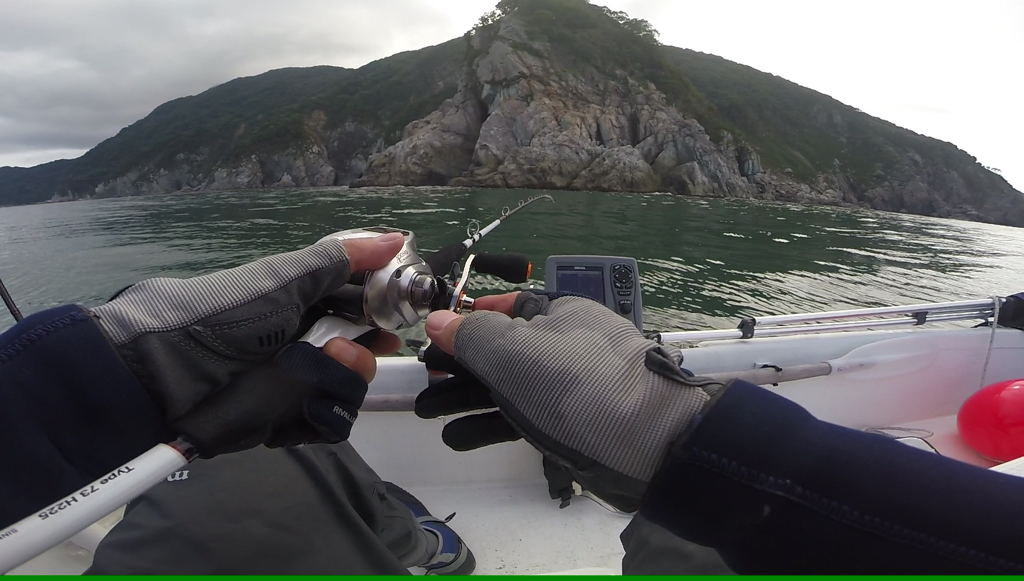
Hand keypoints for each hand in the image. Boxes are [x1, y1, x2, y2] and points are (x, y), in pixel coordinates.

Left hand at [90, 231, 404, 455]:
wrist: (159, 376)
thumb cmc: (221, 317)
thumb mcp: (279, 281)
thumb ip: (339, 261)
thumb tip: (397, 237)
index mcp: (301, 304)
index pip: (358, 307)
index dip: (381, 310)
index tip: (399, 312)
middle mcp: (303, 346)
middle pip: (361, 354)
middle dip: (362, 353)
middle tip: (353, 350)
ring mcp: (295, 387)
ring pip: (348, 392)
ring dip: (339, 383)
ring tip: (310, 376)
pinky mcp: (285, 424)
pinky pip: (326, 425)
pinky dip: (318, 416)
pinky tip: (301, 406)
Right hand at [416, 291, 721, 510]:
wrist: (651, 442)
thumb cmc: (578, 384)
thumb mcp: (516, 351)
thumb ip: (471, 336)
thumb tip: (437, 319)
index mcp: (558, 314)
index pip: (506, 307)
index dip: (467, 320)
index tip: (433, 337)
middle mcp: (564, 345)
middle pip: (501, 351)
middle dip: (458, 367)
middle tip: (422, 382)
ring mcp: (569, 387)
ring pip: (508, 387)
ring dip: (466, 399)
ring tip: (426, 412)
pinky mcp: (571, 425)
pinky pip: (522, 417)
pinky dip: (490, 425)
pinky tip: (457, 437)